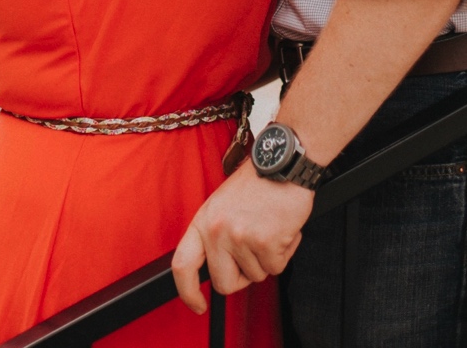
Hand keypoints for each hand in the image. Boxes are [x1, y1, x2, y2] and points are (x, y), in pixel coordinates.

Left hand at [171, 160, 311, 313]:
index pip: (183, 264)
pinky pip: (277, 267)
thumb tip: (218, 266)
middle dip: (242, 276)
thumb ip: (215, 235)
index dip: (187, 292)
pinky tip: (282, 228)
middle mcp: (217, 230)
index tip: (197, 304)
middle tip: (253, 251)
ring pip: (255, 275)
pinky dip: (284, 252)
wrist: (282, 162)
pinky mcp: (265, 242)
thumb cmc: (256, 183)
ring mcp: (240, 237)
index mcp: (203, 221)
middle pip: (224, 283)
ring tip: (268, 227)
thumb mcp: (222, 205)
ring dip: (266, 258)